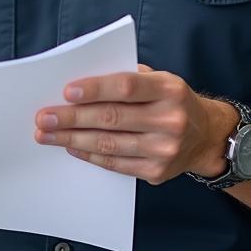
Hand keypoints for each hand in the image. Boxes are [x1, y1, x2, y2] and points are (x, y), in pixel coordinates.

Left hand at [34, 66, 236, 184]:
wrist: (206, 136)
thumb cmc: (171, 99)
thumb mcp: (158, 78)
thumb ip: (126, 78)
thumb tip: (80, 86)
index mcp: (168, 89)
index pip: (126, 87)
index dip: (94, 89)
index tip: (65, 91)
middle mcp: (169, 120)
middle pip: (112, 118)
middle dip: (72, 118)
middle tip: (44, 118)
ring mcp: (164, 149)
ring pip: (110, 144)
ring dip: (73, 139)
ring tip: (47, 135)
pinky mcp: (156, 172)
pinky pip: (116, 164)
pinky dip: (90, 155)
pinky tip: (71, 148)